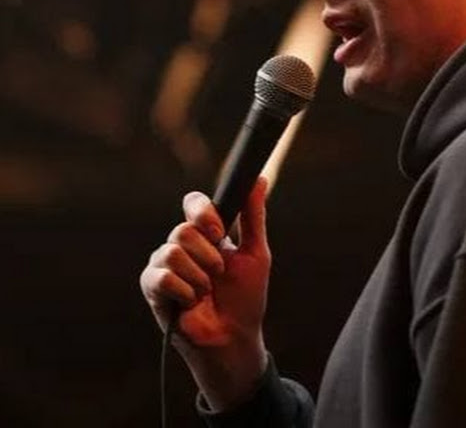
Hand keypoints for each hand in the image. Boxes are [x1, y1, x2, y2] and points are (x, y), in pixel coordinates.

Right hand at [140, 176, 270, 408]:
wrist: (235, 338)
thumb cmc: (246, 296)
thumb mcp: (256, 253)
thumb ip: (253, 216)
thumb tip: (259, 179)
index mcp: (206, 233)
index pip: (193, 203)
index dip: (202, 211)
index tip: (220, 231)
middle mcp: (182, 244)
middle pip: (183, 229)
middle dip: (208, 254)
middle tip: (219, 273)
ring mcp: (165, 265)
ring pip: (171, 251)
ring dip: (198, 275)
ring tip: (206, 291)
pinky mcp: (153, 288)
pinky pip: (161, 276)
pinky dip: (183, 290)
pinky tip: (191, 302)